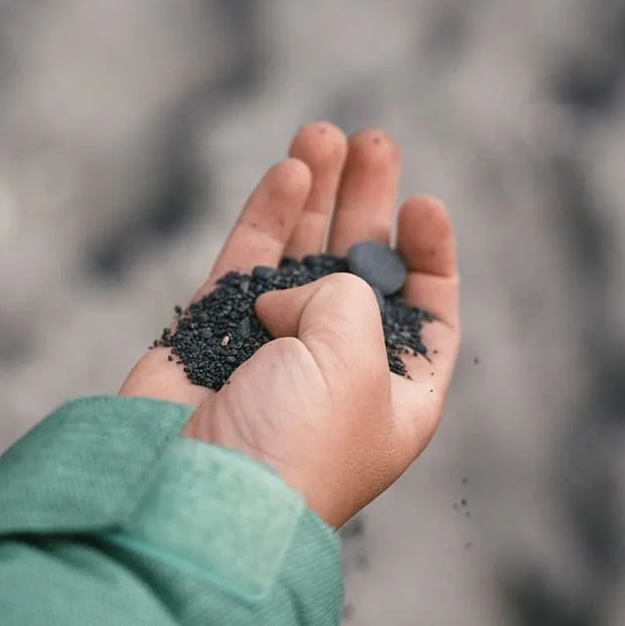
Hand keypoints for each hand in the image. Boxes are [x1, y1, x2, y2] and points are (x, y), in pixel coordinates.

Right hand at [120, 124, 460, 526]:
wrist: (195, 492)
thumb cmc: (294, 442)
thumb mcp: (357, 355)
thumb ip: (346, 294)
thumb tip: (288, 295)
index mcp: (395, 397)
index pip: (425, 313)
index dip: (429, 255)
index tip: (423, 206)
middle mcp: (335, 372)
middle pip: (360, 270)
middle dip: (368, 205)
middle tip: (374, 143)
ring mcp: (269, 351)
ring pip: (299, 256)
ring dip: (318, 194)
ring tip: (325, 133)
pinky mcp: (210, 335)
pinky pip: (246, 265)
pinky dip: (267, 217)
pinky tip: (290, 171)